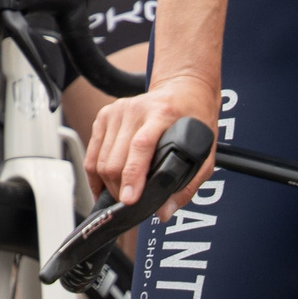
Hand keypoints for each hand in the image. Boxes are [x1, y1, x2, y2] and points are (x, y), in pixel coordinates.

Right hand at [86, 71, 219, 218]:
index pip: (140, 147)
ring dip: (107, 184)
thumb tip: (164, 211)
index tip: (129, 200)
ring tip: (120, 195)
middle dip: (118, 189)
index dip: (132, 176)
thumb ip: (187, 184)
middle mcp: (135, 110)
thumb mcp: (205, 151)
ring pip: (100, 160)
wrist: (183, 87)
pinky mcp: (104, 115)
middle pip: (115, 159)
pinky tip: (104, 185)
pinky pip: (92, 152)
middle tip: (129, 204)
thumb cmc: (195, 118)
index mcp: (162, 114)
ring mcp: (116, 111)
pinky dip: (95, 174)